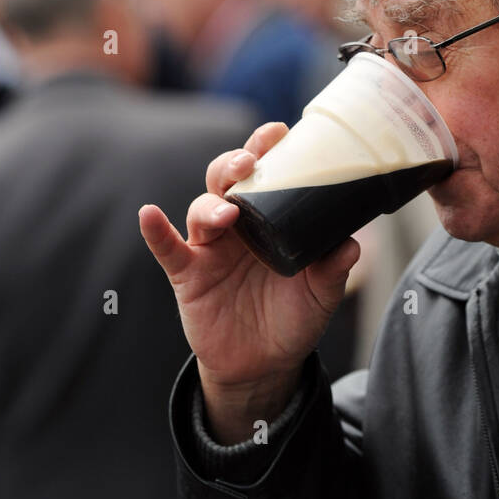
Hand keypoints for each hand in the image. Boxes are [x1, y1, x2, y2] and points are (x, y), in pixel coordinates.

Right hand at [139, 121, 359, 441]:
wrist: (265, 366)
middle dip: (234, 163)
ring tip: (227, 212)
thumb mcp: (321, 294)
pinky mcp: (188, 275)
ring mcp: (209, 247)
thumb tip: (350, 244)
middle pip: (226, 180)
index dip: (265, 149)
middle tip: (250, 162)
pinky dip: (155, 231)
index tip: (277, 132)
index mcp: (269, 218)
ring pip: (201, 209)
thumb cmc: (293, 317)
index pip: (264, 173)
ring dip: (211, 204)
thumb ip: (332, 269)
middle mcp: (237, 224)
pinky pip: (167, 248)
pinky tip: (148, 215)